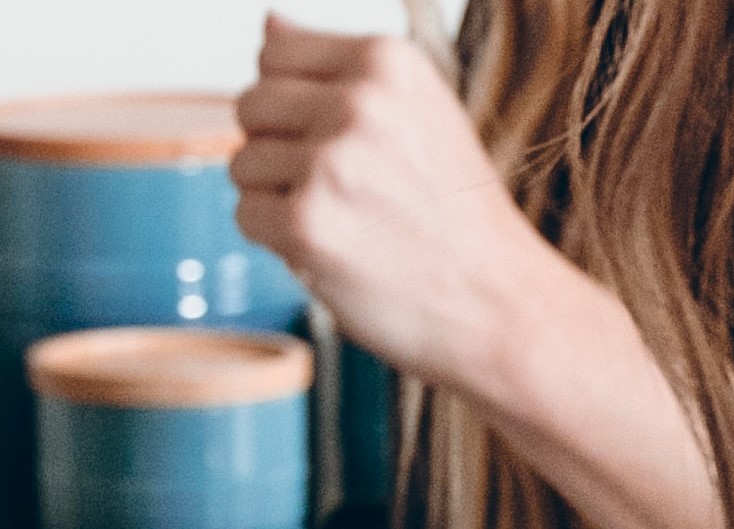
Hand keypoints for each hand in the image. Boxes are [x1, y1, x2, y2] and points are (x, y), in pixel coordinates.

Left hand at [230, 16, 571, 395]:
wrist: (492, 296)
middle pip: (250, 105)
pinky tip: (328, 246)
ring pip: (241, 162)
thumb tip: (267, 23)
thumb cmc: (449, 208)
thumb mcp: (412, 109)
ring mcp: (328, 160)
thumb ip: (338, 70)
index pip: (275, 52)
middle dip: (275, 146)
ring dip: (275, 196)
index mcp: (385, 60)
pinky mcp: (305, 221)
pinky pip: (245, 214)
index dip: (289, 101)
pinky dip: (275, 238)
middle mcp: (357, 100)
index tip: (332, 136)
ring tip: (340, 217)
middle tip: (334, 186)